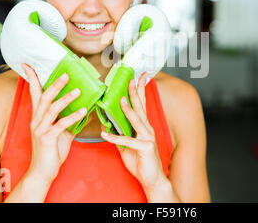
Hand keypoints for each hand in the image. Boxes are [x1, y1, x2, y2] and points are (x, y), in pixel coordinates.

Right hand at [22, 64, 87, 182]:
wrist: (42, 172)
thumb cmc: (52, 151)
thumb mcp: (63, 132)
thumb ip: (72, 120)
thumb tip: (88, 109)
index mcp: (38, 116)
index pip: (34, 94)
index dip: (31, 79)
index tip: (27, 64)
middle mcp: (36, 120)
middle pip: (44, 98)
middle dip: (55, 85)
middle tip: (67, 74)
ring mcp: (40, 129)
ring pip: (51, 109)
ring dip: (65, 99)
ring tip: (78, 91)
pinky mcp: (46, 139)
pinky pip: (60, 125)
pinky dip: (72, 117)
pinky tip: (84, 111)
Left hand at [100, 73, 167, 191]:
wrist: (152, 179)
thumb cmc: (141, 162)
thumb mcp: (127, 146)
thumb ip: (120, 135)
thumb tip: (107, 126)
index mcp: (144, 126)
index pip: (142, 105)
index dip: (141, 90)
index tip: (140, 77)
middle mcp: (148, 129)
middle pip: (141, 107)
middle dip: (136, 92)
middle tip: (132, 79)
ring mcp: (147, 138)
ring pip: (137, 120)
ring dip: (128, 109)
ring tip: (121, 100)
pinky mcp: (145, 148)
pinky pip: (127, 141)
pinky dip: (115, 138)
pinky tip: (104, 134)